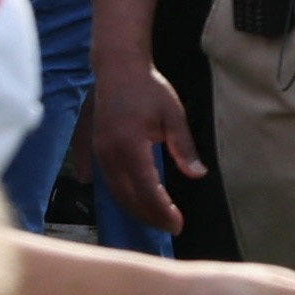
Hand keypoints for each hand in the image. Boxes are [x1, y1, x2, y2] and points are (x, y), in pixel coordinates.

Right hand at [92, 60, 205, 234]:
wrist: (117, 69)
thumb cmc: (148, 89)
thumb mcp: (173, 115)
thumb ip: (184, 147)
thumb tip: (198, 175)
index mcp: (130, 147)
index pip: (146, 189)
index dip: (162, 210)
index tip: (178, 223)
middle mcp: (110, 155)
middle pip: (129, 197)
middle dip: (150, 216)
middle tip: (171, 226)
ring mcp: (100, 153)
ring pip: (116, 192)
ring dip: (136, 209)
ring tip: (157, 218)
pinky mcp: (96, 150)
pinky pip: (107, 182)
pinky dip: (122, 196)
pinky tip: (132, 205)